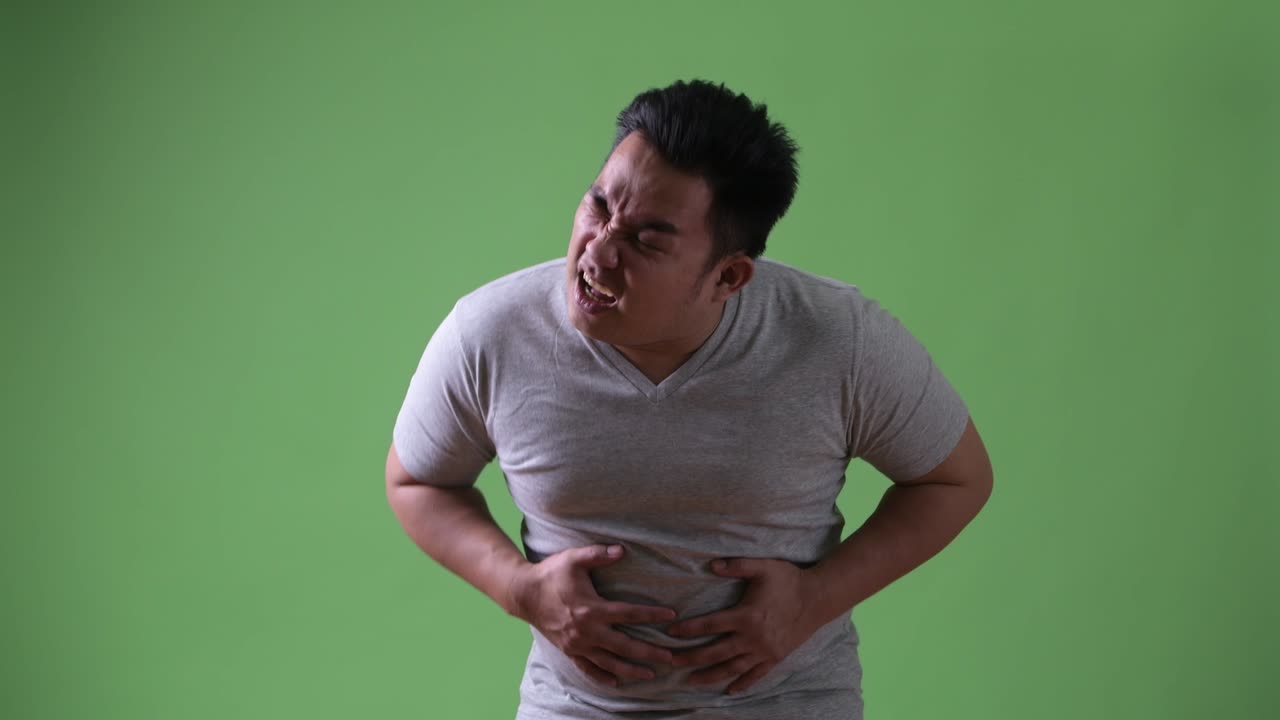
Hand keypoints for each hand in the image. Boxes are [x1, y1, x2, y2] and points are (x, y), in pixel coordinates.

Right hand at [508, 544, 676, 686]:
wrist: (523, 594)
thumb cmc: (550, 574)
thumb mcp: (573, 559)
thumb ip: (598, 555)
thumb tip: (622, 550)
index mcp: (592, 609)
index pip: (630, 613)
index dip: (652, 615)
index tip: (671, 616)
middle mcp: (587, 631)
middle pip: (625, 646)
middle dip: (649, 652)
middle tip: (671, 658)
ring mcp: (578, 644)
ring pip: (609, 663)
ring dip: (631, 670)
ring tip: (650, 675)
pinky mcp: (568, 651)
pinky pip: (587, 669)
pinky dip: (602, 677)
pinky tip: (616, 683)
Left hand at [666, 557, 824, 693]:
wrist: (818, 598)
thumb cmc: (789, 580)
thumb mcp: (763, 567)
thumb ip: (737, 566)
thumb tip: (711, 565)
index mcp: (746, 615)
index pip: (710, 624)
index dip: (689, 629)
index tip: (671, 633)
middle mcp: (753, 637)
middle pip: (715, 652)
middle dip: (691, 658)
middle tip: (671, 662)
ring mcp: (764, 651)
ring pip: (732, 668)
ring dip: (710, 675)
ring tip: (690, 680)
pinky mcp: (775, 658)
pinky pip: (756, 675)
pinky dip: (742, 684)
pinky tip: (729, 690)